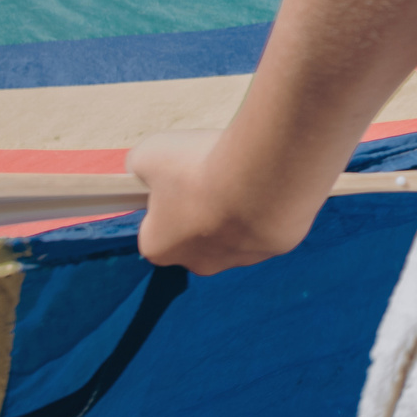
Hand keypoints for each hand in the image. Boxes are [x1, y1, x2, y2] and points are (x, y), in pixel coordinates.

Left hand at [128, 128, 305, 275]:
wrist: (258, 177)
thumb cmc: (197, 170)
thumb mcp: (149, 154)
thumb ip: (141, 165)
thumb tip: (145, 168)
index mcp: (159, 248)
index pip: (155, 228)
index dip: (165, 200)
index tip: (178, 178)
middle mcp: (198, 263)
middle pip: (195, 236)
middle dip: (203, 210)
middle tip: (213, 175)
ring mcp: (239, 259)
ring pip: (235, 233)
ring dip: (238, 207)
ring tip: (245, 173)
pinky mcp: (275, 246)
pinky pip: (268, 223)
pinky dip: (268, 204)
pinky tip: (269, 181)